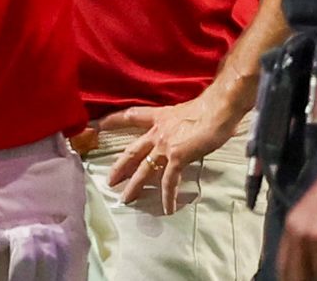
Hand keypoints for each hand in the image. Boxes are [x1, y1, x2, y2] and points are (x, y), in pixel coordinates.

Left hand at [101, 90, 242, 214]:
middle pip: (132, 151)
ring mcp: (165, 146)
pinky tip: (168, 208)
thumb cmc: (208, 108)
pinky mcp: (177, 157)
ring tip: (126, 199)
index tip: (97, 124)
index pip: (130, 116)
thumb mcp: (186, 113)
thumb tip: (188, 131)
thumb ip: (180, 125)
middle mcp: (157, 132)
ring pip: (144, 170)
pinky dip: (168, 196)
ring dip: (135, 186)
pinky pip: (169, 181)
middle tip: (109, 180)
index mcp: (159, 118)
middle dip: (120, 166)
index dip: (113, 120)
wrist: (218, 109)